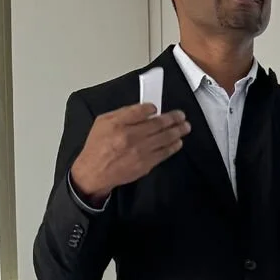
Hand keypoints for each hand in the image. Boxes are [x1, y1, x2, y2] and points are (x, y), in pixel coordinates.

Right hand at [69, 105, 189, 204]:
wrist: (94, 172)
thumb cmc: (97, 146)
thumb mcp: (103, 123)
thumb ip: (122, 114)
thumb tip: (143, 110)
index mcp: (117, 124)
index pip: (141, 111)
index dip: (152, 108)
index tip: (157, 108)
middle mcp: (130, 136)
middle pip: (158, 123)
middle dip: (172, 118)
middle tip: (181, 115)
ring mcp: (140, 151)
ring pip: (164, 138)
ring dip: (178, 131)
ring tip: (185, 127)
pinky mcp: (145, 163)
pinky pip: (164, 153)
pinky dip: (173, 146)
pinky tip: (178, 142)